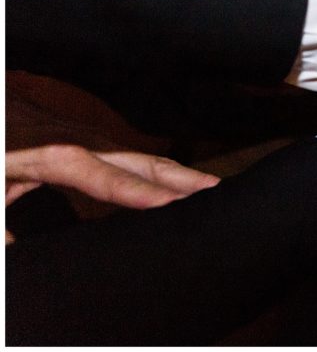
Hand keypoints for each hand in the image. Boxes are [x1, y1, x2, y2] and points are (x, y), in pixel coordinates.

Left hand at [6, 145, 219, 243]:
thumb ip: (5, 219)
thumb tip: (16, 251)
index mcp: (52, 154)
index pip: (103, 176)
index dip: (138, 191)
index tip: (170, 205)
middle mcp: (80, 143)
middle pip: (143, 162)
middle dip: (184, 179)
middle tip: (221, 196)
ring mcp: (87, 140)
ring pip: (143, 160)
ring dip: (180, 176)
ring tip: (215, 195)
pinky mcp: (87, 143)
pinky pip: (130, 161)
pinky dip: (161, 176)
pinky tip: (180, 190)